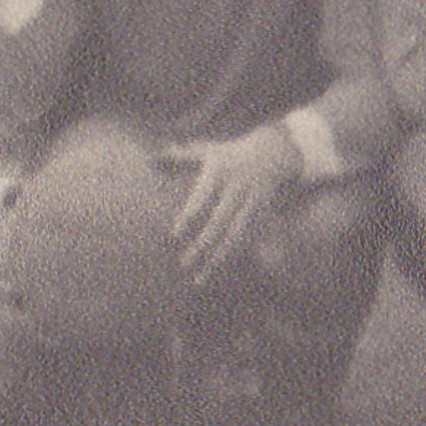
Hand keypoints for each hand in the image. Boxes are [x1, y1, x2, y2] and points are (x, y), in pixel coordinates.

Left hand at [160, 126, 301, 282]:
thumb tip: (153, 157)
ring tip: (202, 276)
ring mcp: (251, 201)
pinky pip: (248, 237)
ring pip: (235, 234)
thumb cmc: (230, 154)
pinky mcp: (262, 212)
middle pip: (218, 221)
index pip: (202, 198)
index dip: (188, 217)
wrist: (273, 152)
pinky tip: (221, 268)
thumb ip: (181, 155)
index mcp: (219, 172)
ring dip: (219, 256)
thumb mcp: (207, 150)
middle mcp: (236, 187)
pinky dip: (235, 254)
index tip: (174, 236)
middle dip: (202, 244)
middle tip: (183, 263)